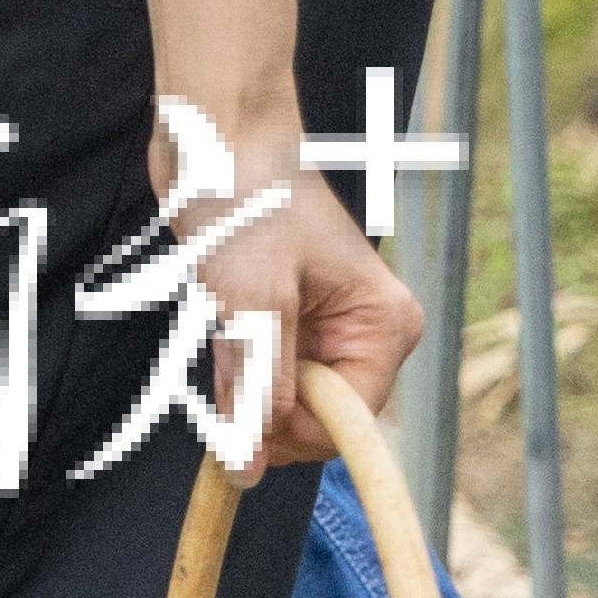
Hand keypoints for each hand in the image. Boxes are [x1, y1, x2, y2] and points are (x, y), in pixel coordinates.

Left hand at [189, 125, 422, 477]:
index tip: (239, 428)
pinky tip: (215, 311)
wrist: (213, 130)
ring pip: (279, 393)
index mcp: (385, 327)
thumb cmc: (246, 197)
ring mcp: (322, 324)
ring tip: (221, 315)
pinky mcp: (280, 315)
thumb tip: (248, 468)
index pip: (348, 423)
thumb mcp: (252, 300)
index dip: (293, 436)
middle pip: (316, 416)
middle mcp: (364, 332)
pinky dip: (228, 355)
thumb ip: (256, 388)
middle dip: (262, 404)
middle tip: (223, 352)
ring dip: (239, 375)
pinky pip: (256, 365)